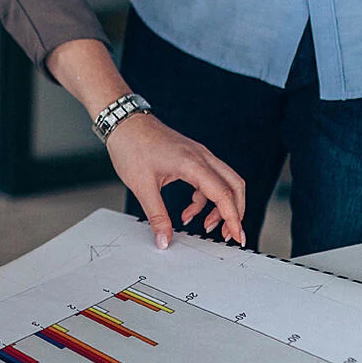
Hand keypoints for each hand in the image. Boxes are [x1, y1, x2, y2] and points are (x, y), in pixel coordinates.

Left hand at [106, 114, 246, 248]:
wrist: (124, 122)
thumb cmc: (131, 147)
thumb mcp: (142, 187)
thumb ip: (156, 216)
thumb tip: (164, 239)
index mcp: (193, 164)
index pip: (223, 194)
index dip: (233, 218)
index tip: (237, 236)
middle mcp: (202, 157)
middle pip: (234, 186)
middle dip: (235, 212)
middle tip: (227, 234)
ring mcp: (199, 155)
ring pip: (224, 183)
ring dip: (220, 207)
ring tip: (206, 226)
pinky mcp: (192, 157)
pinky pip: (209, 181)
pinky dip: (204, 199)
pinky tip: (189, 212)